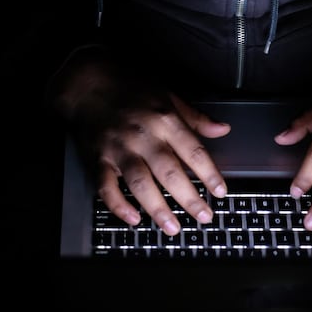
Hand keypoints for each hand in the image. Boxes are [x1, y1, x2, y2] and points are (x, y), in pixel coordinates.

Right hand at [49, 51, 230, 235]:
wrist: (89, 83)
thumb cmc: (132, 88)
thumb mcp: (169, 95)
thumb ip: (195, 117)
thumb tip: (222, 129)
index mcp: (165, 120)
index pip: (193, 151)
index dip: (209, 174)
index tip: (220, 192)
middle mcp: (144, 136)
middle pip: (170, 173)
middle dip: (189, 199)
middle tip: (204, 218)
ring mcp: (120, 148)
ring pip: (141, 183)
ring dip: (158, 209)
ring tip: (173, 228)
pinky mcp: (98, 158)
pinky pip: (107, 186)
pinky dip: (118, 205)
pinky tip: (133, 219)